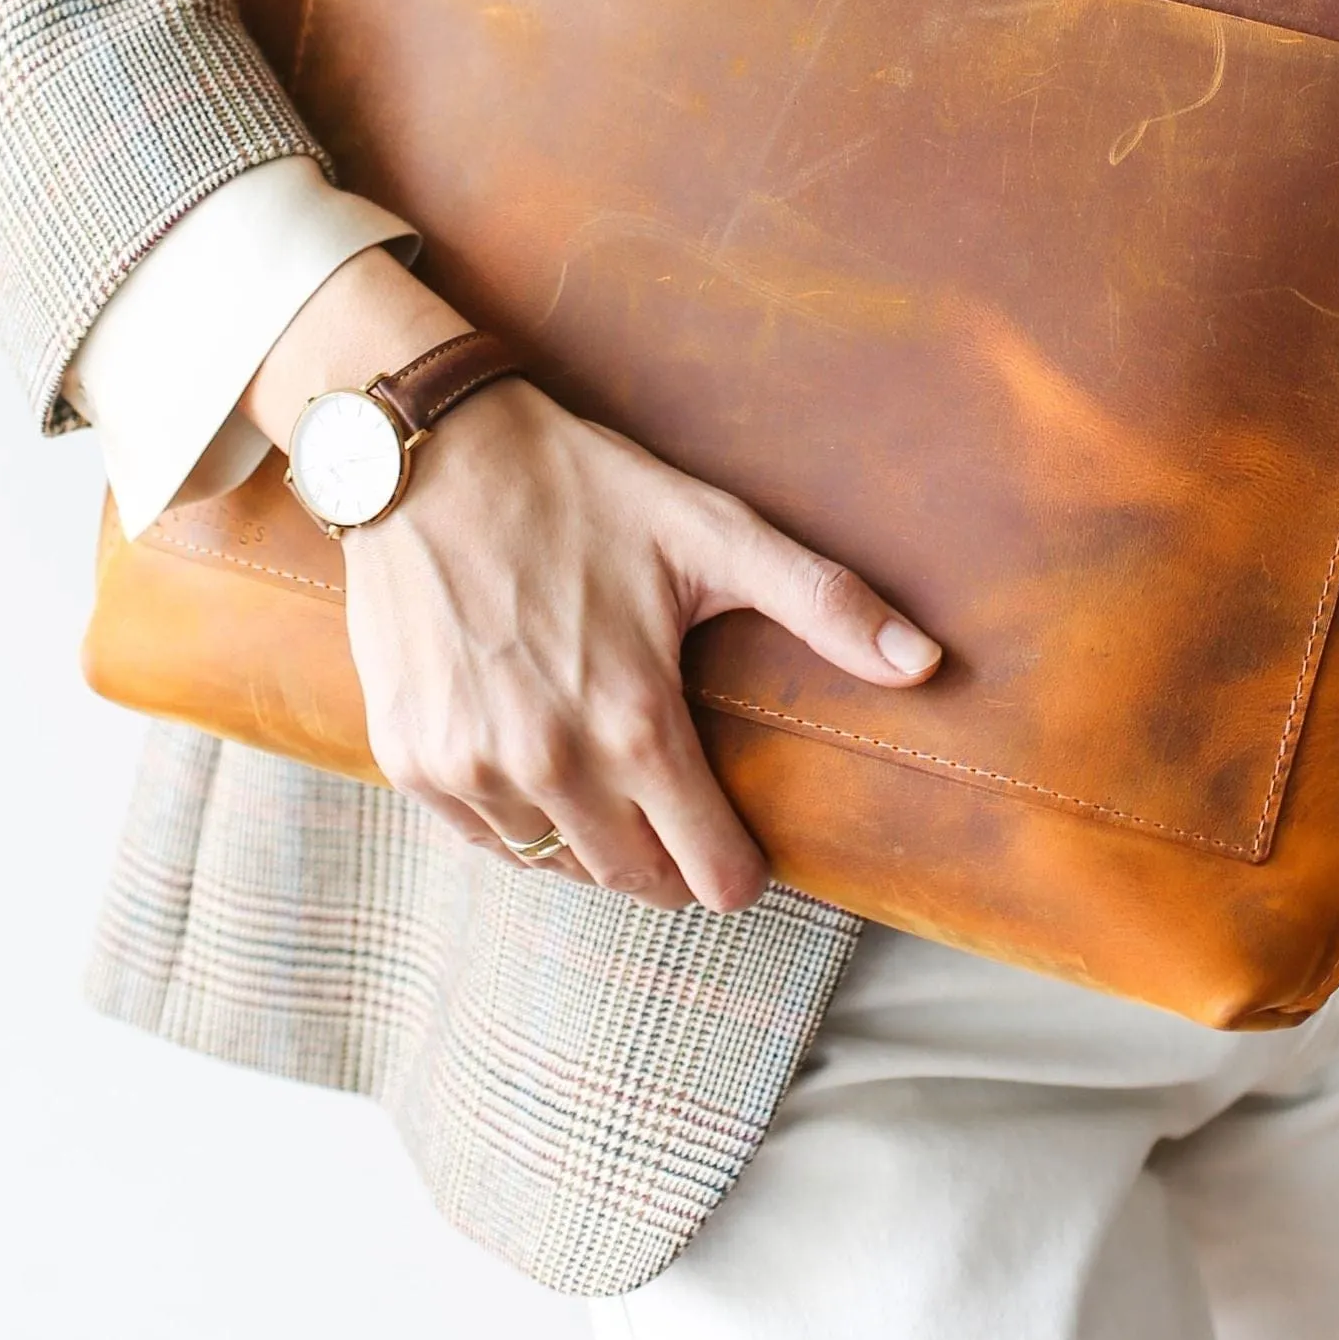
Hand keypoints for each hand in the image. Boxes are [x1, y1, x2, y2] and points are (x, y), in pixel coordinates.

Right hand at [248, 244, 938, 909]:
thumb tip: (927, 663)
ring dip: (591, 842)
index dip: (736, 871)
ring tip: (609, 777)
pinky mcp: (411, 761)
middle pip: (634, 882)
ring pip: (556, 866)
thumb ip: (825, 605)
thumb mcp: (713, 534)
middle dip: (668, 860)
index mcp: (635, 722)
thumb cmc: (581, 490)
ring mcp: (471, 769)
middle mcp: (550, 764)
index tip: (740, 851)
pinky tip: (538, 764)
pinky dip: (516, 823)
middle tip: (678, 809)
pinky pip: (482, 840)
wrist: (432, 457)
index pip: (709, 874)